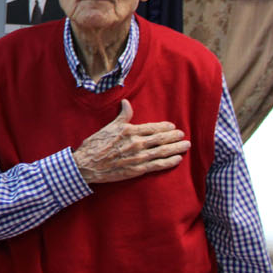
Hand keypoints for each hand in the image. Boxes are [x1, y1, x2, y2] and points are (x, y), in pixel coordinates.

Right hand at [73, 99, 188, 183]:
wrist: (87, 164)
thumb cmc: (95, 145)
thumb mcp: (108, 127)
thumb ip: (122, 116)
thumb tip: (126, 103)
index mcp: (129, 131)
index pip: (152, 127)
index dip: (164, 127)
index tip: (173, 126)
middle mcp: (136, 143)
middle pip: (160, 139)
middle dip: (174, 137)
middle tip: (182, 135)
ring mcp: (138, 157)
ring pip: (162, 151)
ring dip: (176, 148)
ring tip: (185, 145)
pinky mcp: (137, 170)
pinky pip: (157, 165)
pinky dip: (169, 162)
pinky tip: (177, 159)